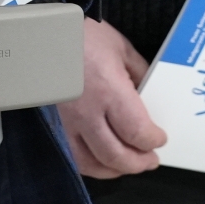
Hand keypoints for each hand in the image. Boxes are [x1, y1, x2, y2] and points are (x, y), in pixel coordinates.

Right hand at [56, 17, 166, 178]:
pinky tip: (102, 162)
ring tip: (130, 165)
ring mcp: (67, 122)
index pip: (137, 132)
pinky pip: (72, 156)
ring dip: (115, 170)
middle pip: (116, 155)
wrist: (44, 34)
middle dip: (139, 163)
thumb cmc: (82, 36)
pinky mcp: (54, 125)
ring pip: (92, 163)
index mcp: (109, 91)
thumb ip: (140, 72)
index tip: (160, 139)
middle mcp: (88, 113)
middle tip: (151, 160)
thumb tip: (151, 92)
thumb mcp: (121, 48)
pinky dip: (90, 166)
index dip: (152, 141)